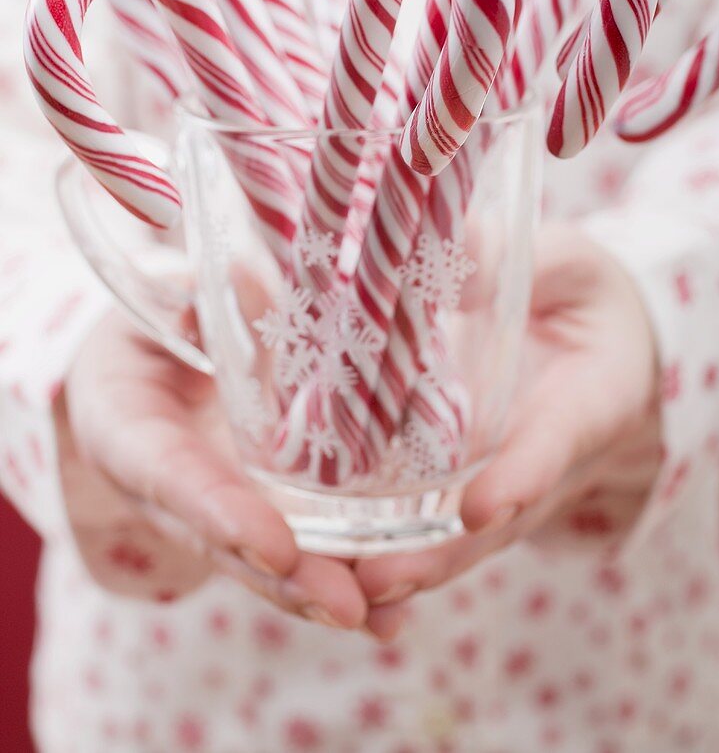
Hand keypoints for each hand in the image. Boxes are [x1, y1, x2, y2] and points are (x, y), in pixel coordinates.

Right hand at [59, 309, 367, 630]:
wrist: (136, 375)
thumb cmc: (147, 333)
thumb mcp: (156, 306)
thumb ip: (189, 306)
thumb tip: (236, 298)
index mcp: (132, 434)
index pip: (174, 479)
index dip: (221, 515)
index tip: (272, 546)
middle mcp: (172, 491)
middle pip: (228, 544)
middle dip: (287, 579)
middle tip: (345, 605)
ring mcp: (215, 509)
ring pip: (265, 562)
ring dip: (320, 592)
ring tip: (380, 618)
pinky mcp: (255, 512)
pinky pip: (292, 554)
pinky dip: (338, 584)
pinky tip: (388, 616)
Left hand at [357, 224, 662, 637]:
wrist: (606, 342)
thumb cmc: (585, 294)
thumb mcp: (567, 264)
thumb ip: (516, 261)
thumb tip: (449, 258)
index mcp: (590, 399)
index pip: (554, 444)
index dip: (520, 479)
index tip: (478, 509)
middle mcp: (549, 457)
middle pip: (499, 518)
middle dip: (442, 553)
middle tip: (381, 577)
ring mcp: (509, 478)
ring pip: (462, 536)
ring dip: (411, 564)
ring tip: (351, 586)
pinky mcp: (473, 480)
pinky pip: (438, 518)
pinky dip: (394, 540)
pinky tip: (337, 558)